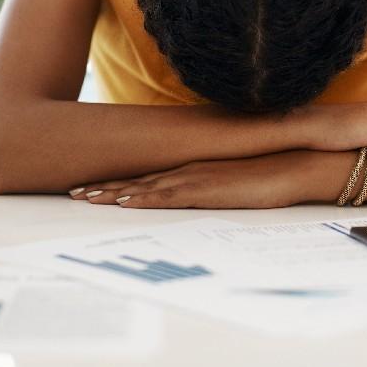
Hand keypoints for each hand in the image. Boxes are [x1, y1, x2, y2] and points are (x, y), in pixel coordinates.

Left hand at [67, 152, 315, 208]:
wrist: (293, 165)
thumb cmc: (266, 174)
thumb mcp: (230, 181)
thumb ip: (211, 184)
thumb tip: (198, 195)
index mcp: (191, 169)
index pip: (147, 177)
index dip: (117, 182)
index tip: (91, 186)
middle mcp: (186, 171)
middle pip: (136, 181)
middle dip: (103, 187)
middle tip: (74, 193)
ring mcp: (194, 178)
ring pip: (143, 187)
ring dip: (112, 193)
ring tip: (83, 198)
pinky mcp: (205, 189)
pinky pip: (167, 196)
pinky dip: (142, 198)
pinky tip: (123, 201)